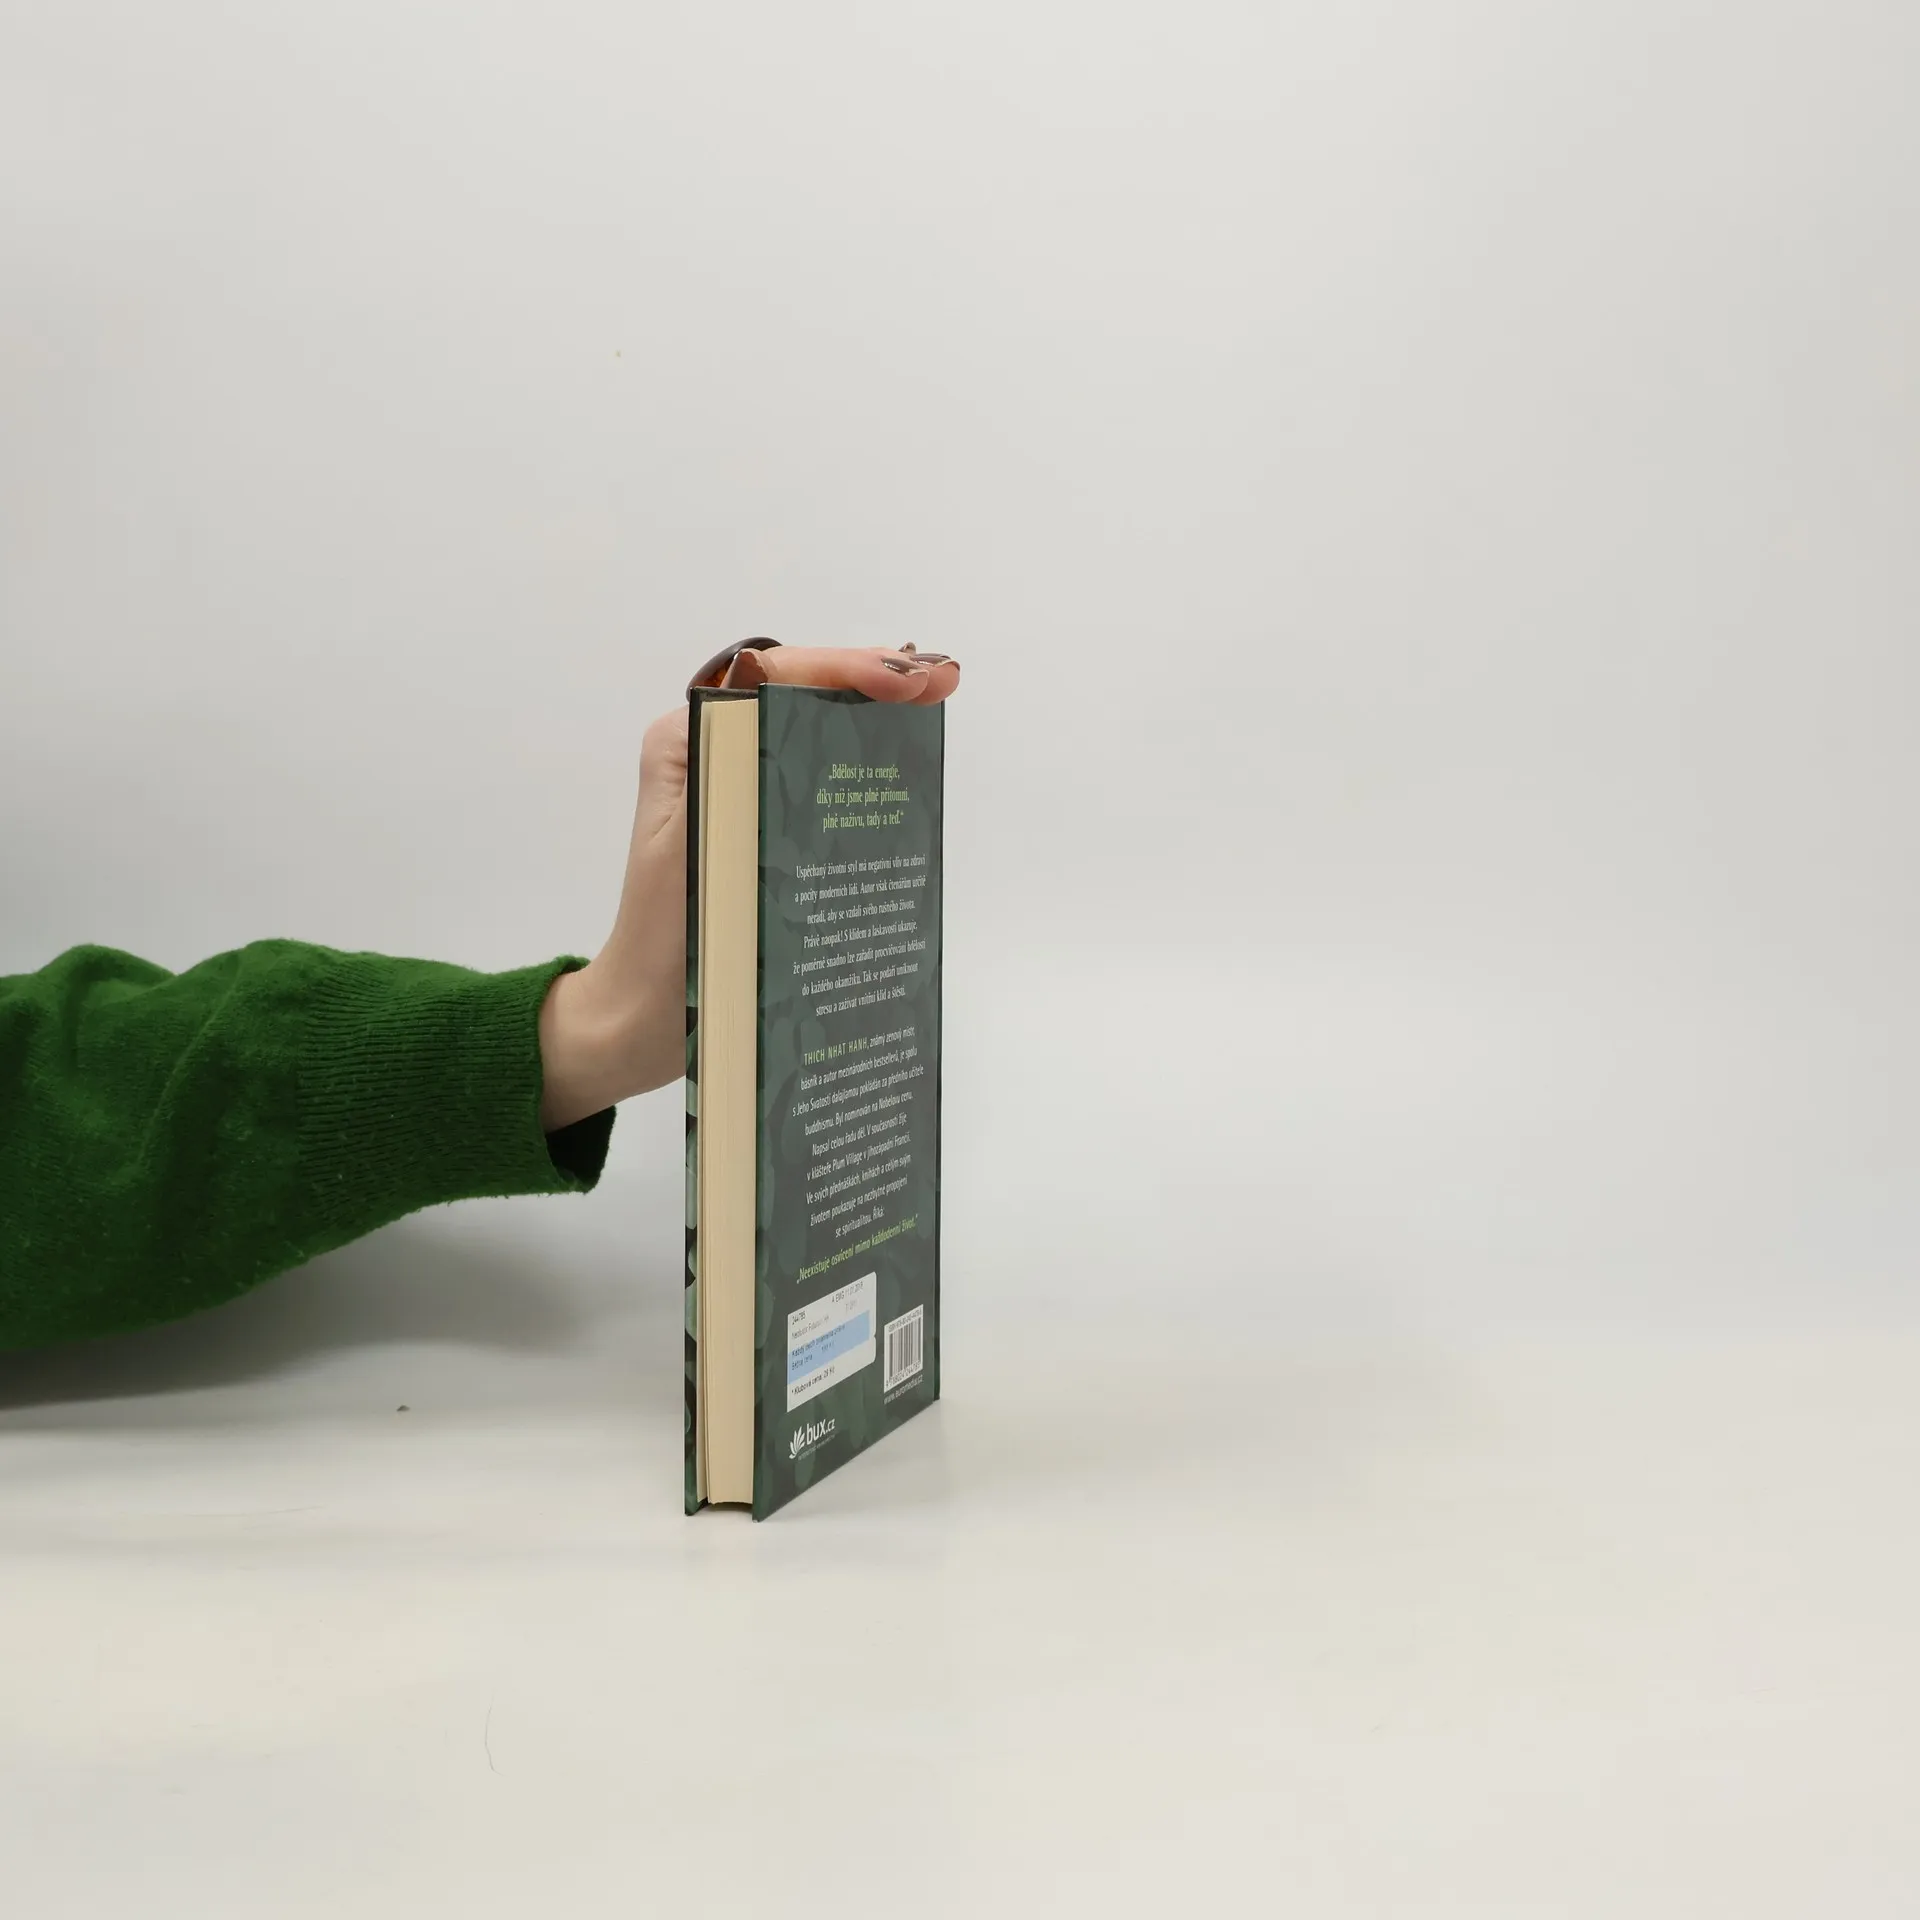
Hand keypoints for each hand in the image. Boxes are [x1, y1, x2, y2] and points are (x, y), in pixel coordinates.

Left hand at [537, 645, 959, 1128]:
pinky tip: (906, 763)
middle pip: (802, 693)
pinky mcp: (759, 825)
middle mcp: (712, 754)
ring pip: (814, 730)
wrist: (646, 1010)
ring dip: (875, 714)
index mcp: (687, 742)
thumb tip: (802, 714)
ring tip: (932, 702)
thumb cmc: (663, 937)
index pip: (776, 677)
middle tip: (941, 681)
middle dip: (873, 680)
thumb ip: (735, 776)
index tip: (902, 681)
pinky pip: (813, 778)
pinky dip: (862, 762)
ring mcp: (739, 789)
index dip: (846, 669)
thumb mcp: (694, 844)